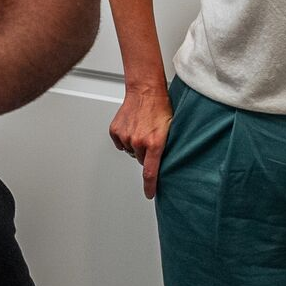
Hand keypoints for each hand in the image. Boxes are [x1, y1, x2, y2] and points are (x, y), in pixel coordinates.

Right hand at [108, 84, 172, 199]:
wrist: (145, 91)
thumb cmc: (160, 107)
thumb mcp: (170, 130)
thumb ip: (165, 148)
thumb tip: (164, 163)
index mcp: (155, 144)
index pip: (151, 173)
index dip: (150, 186)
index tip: (149, 194)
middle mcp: (138, 142)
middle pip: (141, 159)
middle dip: (145, 153)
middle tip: (150, 139)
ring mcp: (125, 137)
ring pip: (130, 150)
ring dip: (135, 144)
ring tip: (142, 128)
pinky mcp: (115, 131)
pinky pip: (120, 142)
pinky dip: (125, 138)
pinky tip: (132, 126)